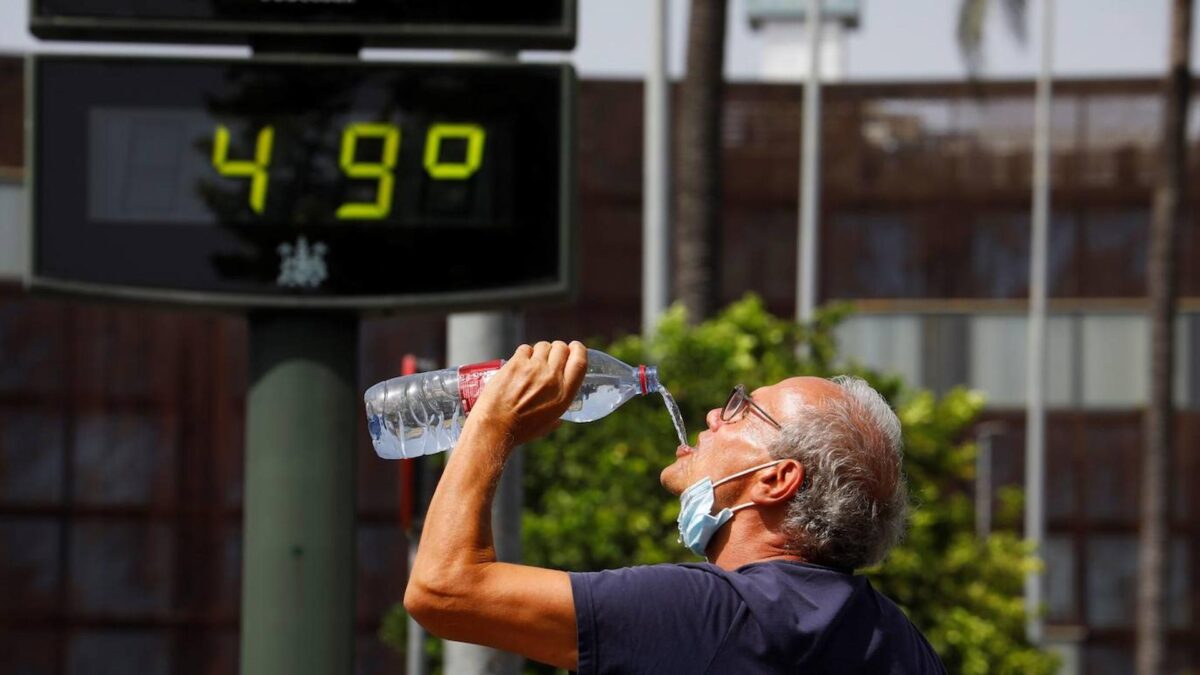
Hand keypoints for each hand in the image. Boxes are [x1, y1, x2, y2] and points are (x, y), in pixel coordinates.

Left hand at [468, 341, 587, 445]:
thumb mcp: (547, 425)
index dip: (579, 350)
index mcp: (564, 394)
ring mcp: (533, 368)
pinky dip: (523, 354)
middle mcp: (551, 378)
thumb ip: (556, 417)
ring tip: (532, 362)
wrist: (495, 426)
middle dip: (557, 349)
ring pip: (543, 346)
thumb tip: (558, 420)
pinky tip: (519, 363)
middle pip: (561, 348)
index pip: (579, 362)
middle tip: (550, 357)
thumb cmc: (520, 430)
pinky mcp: (516, 363)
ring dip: (540, 351)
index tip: (574, 348)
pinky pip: (525, 349)